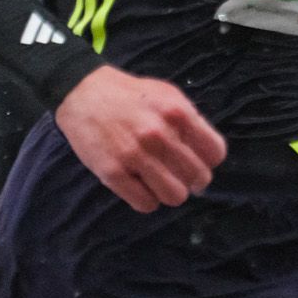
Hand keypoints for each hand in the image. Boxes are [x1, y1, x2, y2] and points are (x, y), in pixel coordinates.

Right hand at [54, 65, 225, 212]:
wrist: (83, 93)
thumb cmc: (130, 95)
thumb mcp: (167, 94)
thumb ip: (189, 120)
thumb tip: (206, 152)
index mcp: (177, 113)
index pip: (215, 153)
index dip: (208, 161)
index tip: (196, 160)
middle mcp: (159, 135)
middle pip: (198, 178)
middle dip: (191, 180)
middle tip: (177, 174)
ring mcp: (135, 156)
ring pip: (174, 196)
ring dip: (169, 192)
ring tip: (158, 182)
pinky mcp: (113, 173)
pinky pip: (145, 204)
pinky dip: (146, 199)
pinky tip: (139, 186)